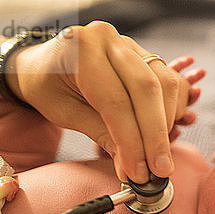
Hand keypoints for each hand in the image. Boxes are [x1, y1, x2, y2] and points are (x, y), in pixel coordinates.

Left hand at [8, 22, 204, 182]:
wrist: (43, 63)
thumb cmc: (48, 87)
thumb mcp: (67, 114)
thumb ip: (102, 136)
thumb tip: (131, 169)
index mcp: (82, 49)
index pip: (116, 101)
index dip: (131, 141)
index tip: (138, 172)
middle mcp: (110, 39)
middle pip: (147, 90)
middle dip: (156, 136)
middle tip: (160, 170)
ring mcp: (131, 44)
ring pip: (166, 84)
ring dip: (167, 124)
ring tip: (159, 155)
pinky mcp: (145, 54)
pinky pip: (170, 82)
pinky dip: (171, 110)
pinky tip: (163, 131)